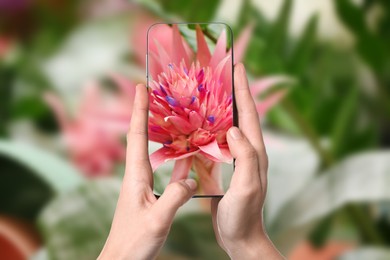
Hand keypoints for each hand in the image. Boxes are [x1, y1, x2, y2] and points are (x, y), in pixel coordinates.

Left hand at [98, 84, 196, 259]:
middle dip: (148, 113)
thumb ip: (175, 198)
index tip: (141, 87)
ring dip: (165, 135)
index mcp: (136, 176)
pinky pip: (168, 172)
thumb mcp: (157, 220)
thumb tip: (192, 179)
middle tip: (157, 93)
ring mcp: (145, 185)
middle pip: (143, 137)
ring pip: (157, 154)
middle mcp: (138, 176)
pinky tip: (190, 159)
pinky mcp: (152, 196)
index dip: (138, 110)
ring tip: (178, 119)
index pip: (136, 135)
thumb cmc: (133, 243)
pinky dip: (177, 161)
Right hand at [211, 63, 283, 258]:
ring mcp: (234, 159)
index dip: (243, 89)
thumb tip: (233, 127)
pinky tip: (195, 126)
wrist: (239, 237)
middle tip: (220, 73)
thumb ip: (244, 157)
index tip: (237, 66)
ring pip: (226, 126)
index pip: (249, 114)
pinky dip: (207, 129)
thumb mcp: (247, 186)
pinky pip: (215, 143)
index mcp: (254, 152)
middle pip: (239, 115)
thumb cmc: (244, 215)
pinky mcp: (223, 168)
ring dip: (218, 108)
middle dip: (232, 92)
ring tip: (205, 93)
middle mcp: (246, 151)